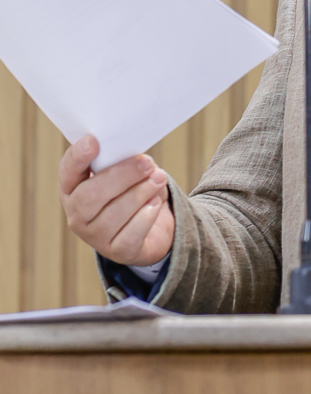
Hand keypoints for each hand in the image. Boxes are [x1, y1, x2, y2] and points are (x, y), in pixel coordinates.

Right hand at [59, 136, 175, 265]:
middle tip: (147, 163)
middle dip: (122, 176)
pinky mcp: (117, 252)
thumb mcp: (124, 173)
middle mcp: (76, 214)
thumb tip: (138, 158)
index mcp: (72, 188)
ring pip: (114, 214)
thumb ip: (123, 162)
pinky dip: (146, 216)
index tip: (93, 141)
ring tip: (158, 179)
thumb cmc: (131, 191)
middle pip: (92, 194)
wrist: (151, 227)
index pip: (68, 171)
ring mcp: (94, 236)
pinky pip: (131, 234)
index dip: (78, 157)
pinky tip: (155, 204)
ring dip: (140, 193)